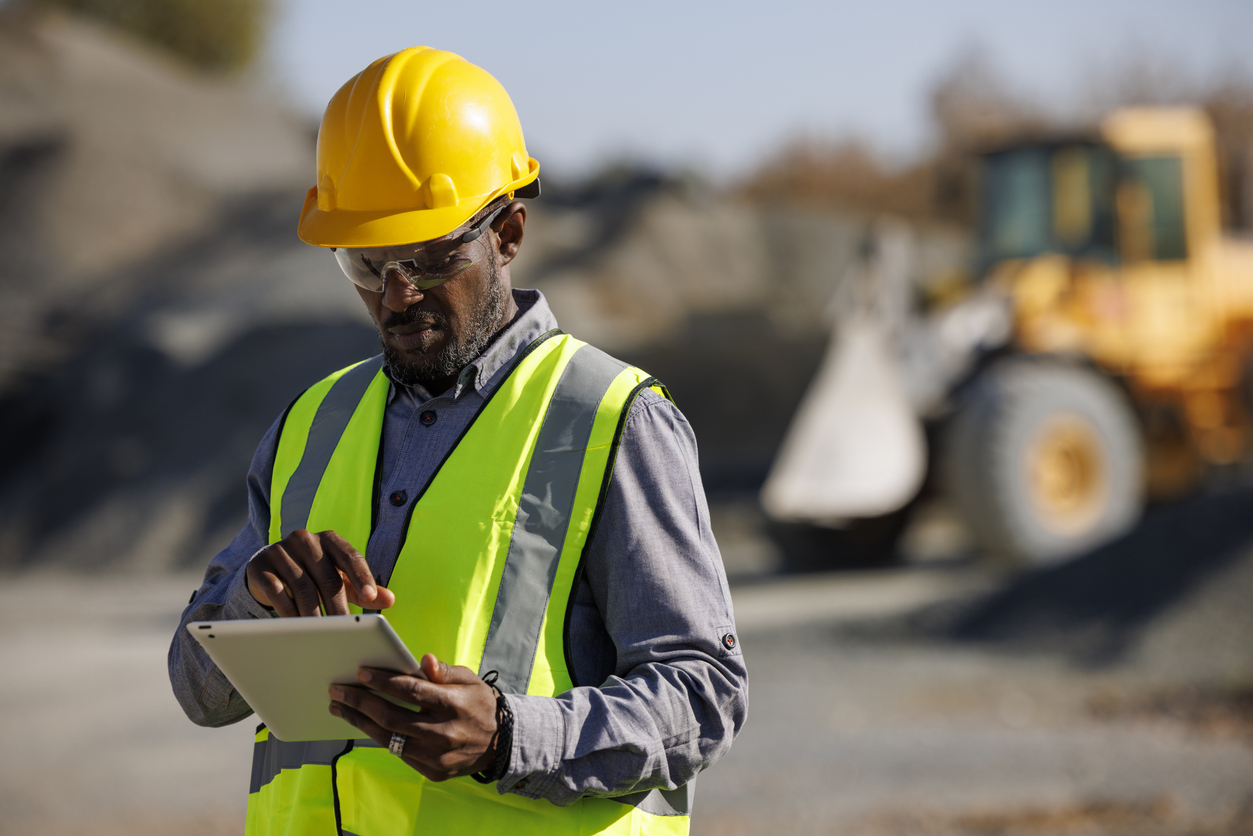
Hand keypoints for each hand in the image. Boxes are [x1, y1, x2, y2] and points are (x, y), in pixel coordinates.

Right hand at [245, 529, 394, 616]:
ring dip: (314, 614)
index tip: (371, 599)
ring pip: (303, 586)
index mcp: (330, 539)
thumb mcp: (339, 579)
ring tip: (322, 633)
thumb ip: (364, 589)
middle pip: (327, 577)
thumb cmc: (313, 575)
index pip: (350, 557)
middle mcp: (306, 539)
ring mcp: (281, 550)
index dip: (362, 578)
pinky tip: (297, 625)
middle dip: (338, 606)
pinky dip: (288, 610)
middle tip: (346, 630)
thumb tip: (389, 600)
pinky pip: (277, 590)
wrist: (268, 569)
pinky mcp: (261, 565)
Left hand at [329, 653, 498, 781]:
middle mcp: (444, 733)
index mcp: (454, 705)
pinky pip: (398, 753)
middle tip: (338, 691)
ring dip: (360, 722)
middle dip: (360, 702)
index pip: (411, 691)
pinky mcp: (432, 771)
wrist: (500, 742)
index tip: (361, 672)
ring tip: (340, 709)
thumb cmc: (479, 704)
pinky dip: (378, 737)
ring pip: (389, 739)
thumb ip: (444, 671)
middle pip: (392, 717)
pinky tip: (364, 724)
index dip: (383, 681)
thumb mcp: (469, 680)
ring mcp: (437, 756)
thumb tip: (424, 660)